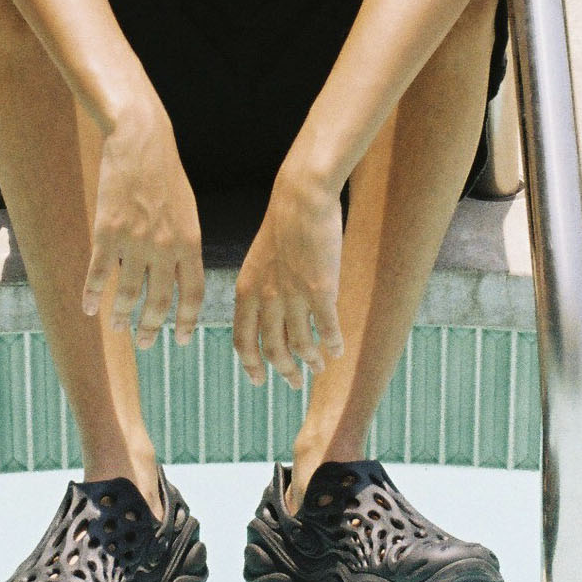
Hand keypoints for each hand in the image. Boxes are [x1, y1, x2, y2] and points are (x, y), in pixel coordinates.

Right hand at [82, 96, 204, 347]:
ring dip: (123, 316)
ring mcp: (135, 241)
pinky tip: (88, 308)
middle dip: (152, 327)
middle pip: (160, 301)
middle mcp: (165, 247)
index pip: (193, 294)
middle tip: (146, 343)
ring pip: (129, 293)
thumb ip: (183, 245)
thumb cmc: (165, 174)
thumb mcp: (186, 211)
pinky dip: (92, 295)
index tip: (182, 340)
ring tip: (119, 327)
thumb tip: (179, 276)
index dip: (188, 321)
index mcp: (190, 242)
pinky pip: (99, 274)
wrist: (141, 141)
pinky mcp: (107, 231)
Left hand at [233, 167, 344, 388]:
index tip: (259, 381)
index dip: (251, 365)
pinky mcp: (321, 290)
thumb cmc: (283, 224)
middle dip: (284, 371)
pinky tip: (338, 350)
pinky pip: (327, 328)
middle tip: (294, 383)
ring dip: (311, 361)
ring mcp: (294, 296)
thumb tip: (272, 313)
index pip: (243, 341)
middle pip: (273, 349)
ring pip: (301, 344)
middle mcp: (267, 298)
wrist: (300, 198)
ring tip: (319, 368)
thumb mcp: (260, 260)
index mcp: (247, 290)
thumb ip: (263, 289)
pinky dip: (332, 344)